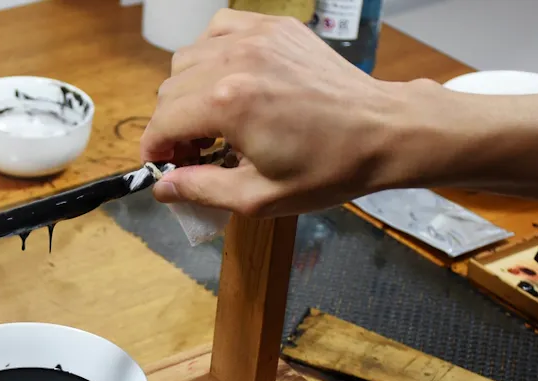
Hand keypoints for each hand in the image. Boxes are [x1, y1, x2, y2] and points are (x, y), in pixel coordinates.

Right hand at [141, 9, 425, 216]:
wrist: (382, 131)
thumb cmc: (328, 168)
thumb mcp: (259, 196)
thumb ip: (201, 189)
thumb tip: (162, 187)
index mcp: (228, 104)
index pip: (162, 121)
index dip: (154, 149)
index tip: (162, 165)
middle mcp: (235, 61)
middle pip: (170, 90)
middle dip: (171, 125)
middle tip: (192, 152)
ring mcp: (256, 37)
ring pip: (187, 58)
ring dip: (187, 91)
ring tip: (211, 119)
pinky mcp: (275, 27)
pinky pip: (219, 30)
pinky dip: (211, 54)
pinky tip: (227, 80)